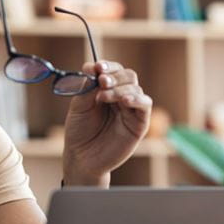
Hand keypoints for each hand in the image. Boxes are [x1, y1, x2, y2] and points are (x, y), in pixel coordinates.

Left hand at [62, 61, 152, 186]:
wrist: (82, 157)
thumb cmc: (79, 131)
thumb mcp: (78, 106)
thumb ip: (86, 88)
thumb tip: (91, 69)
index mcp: (105, 90)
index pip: (112, 70)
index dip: (106, 66)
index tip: (96, 67)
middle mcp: (120, 97)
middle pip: (128, 75)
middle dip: (114, 75)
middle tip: (101, 81)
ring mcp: (130, 109)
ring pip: (135, 88)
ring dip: (119, 88)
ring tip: (103, 97)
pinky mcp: (139, 123)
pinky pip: (144, 105)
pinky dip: (136, 99)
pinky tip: (125, 100)